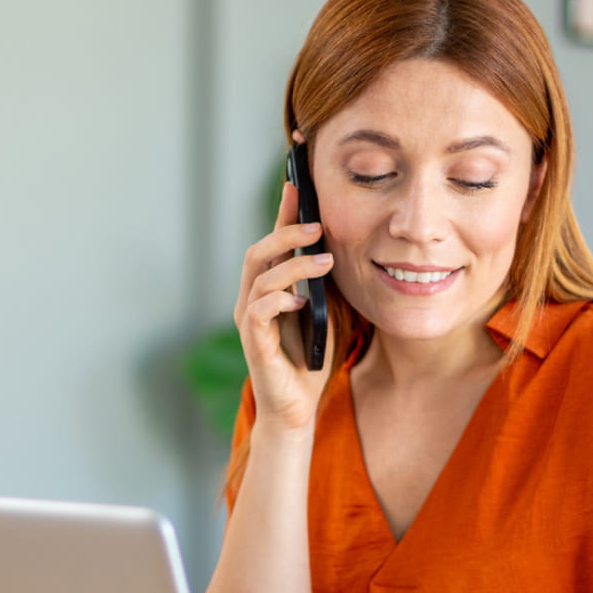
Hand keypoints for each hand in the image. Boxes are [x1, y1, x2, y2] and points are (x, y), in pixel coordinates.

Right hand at [234, 176, 335, 432]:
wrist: (295, 408)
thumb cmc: (309, 358)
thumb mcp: (324, 312)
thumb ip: (325, 284)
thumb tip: (342, 249)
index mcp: (268, 289)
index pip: (273, 243)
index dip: (283, 213)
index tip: (299, 184)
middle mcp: (252, 299)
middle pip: (258, 251)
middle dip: (286, 232)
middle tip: (317, 225)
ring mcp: (250, 321)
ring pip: (260, 276)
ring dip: (293, 264)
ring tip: (324, 260)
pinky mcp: (254, 342)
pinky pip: (258, 311)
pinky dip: (279, 300)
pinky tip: (301, 299)